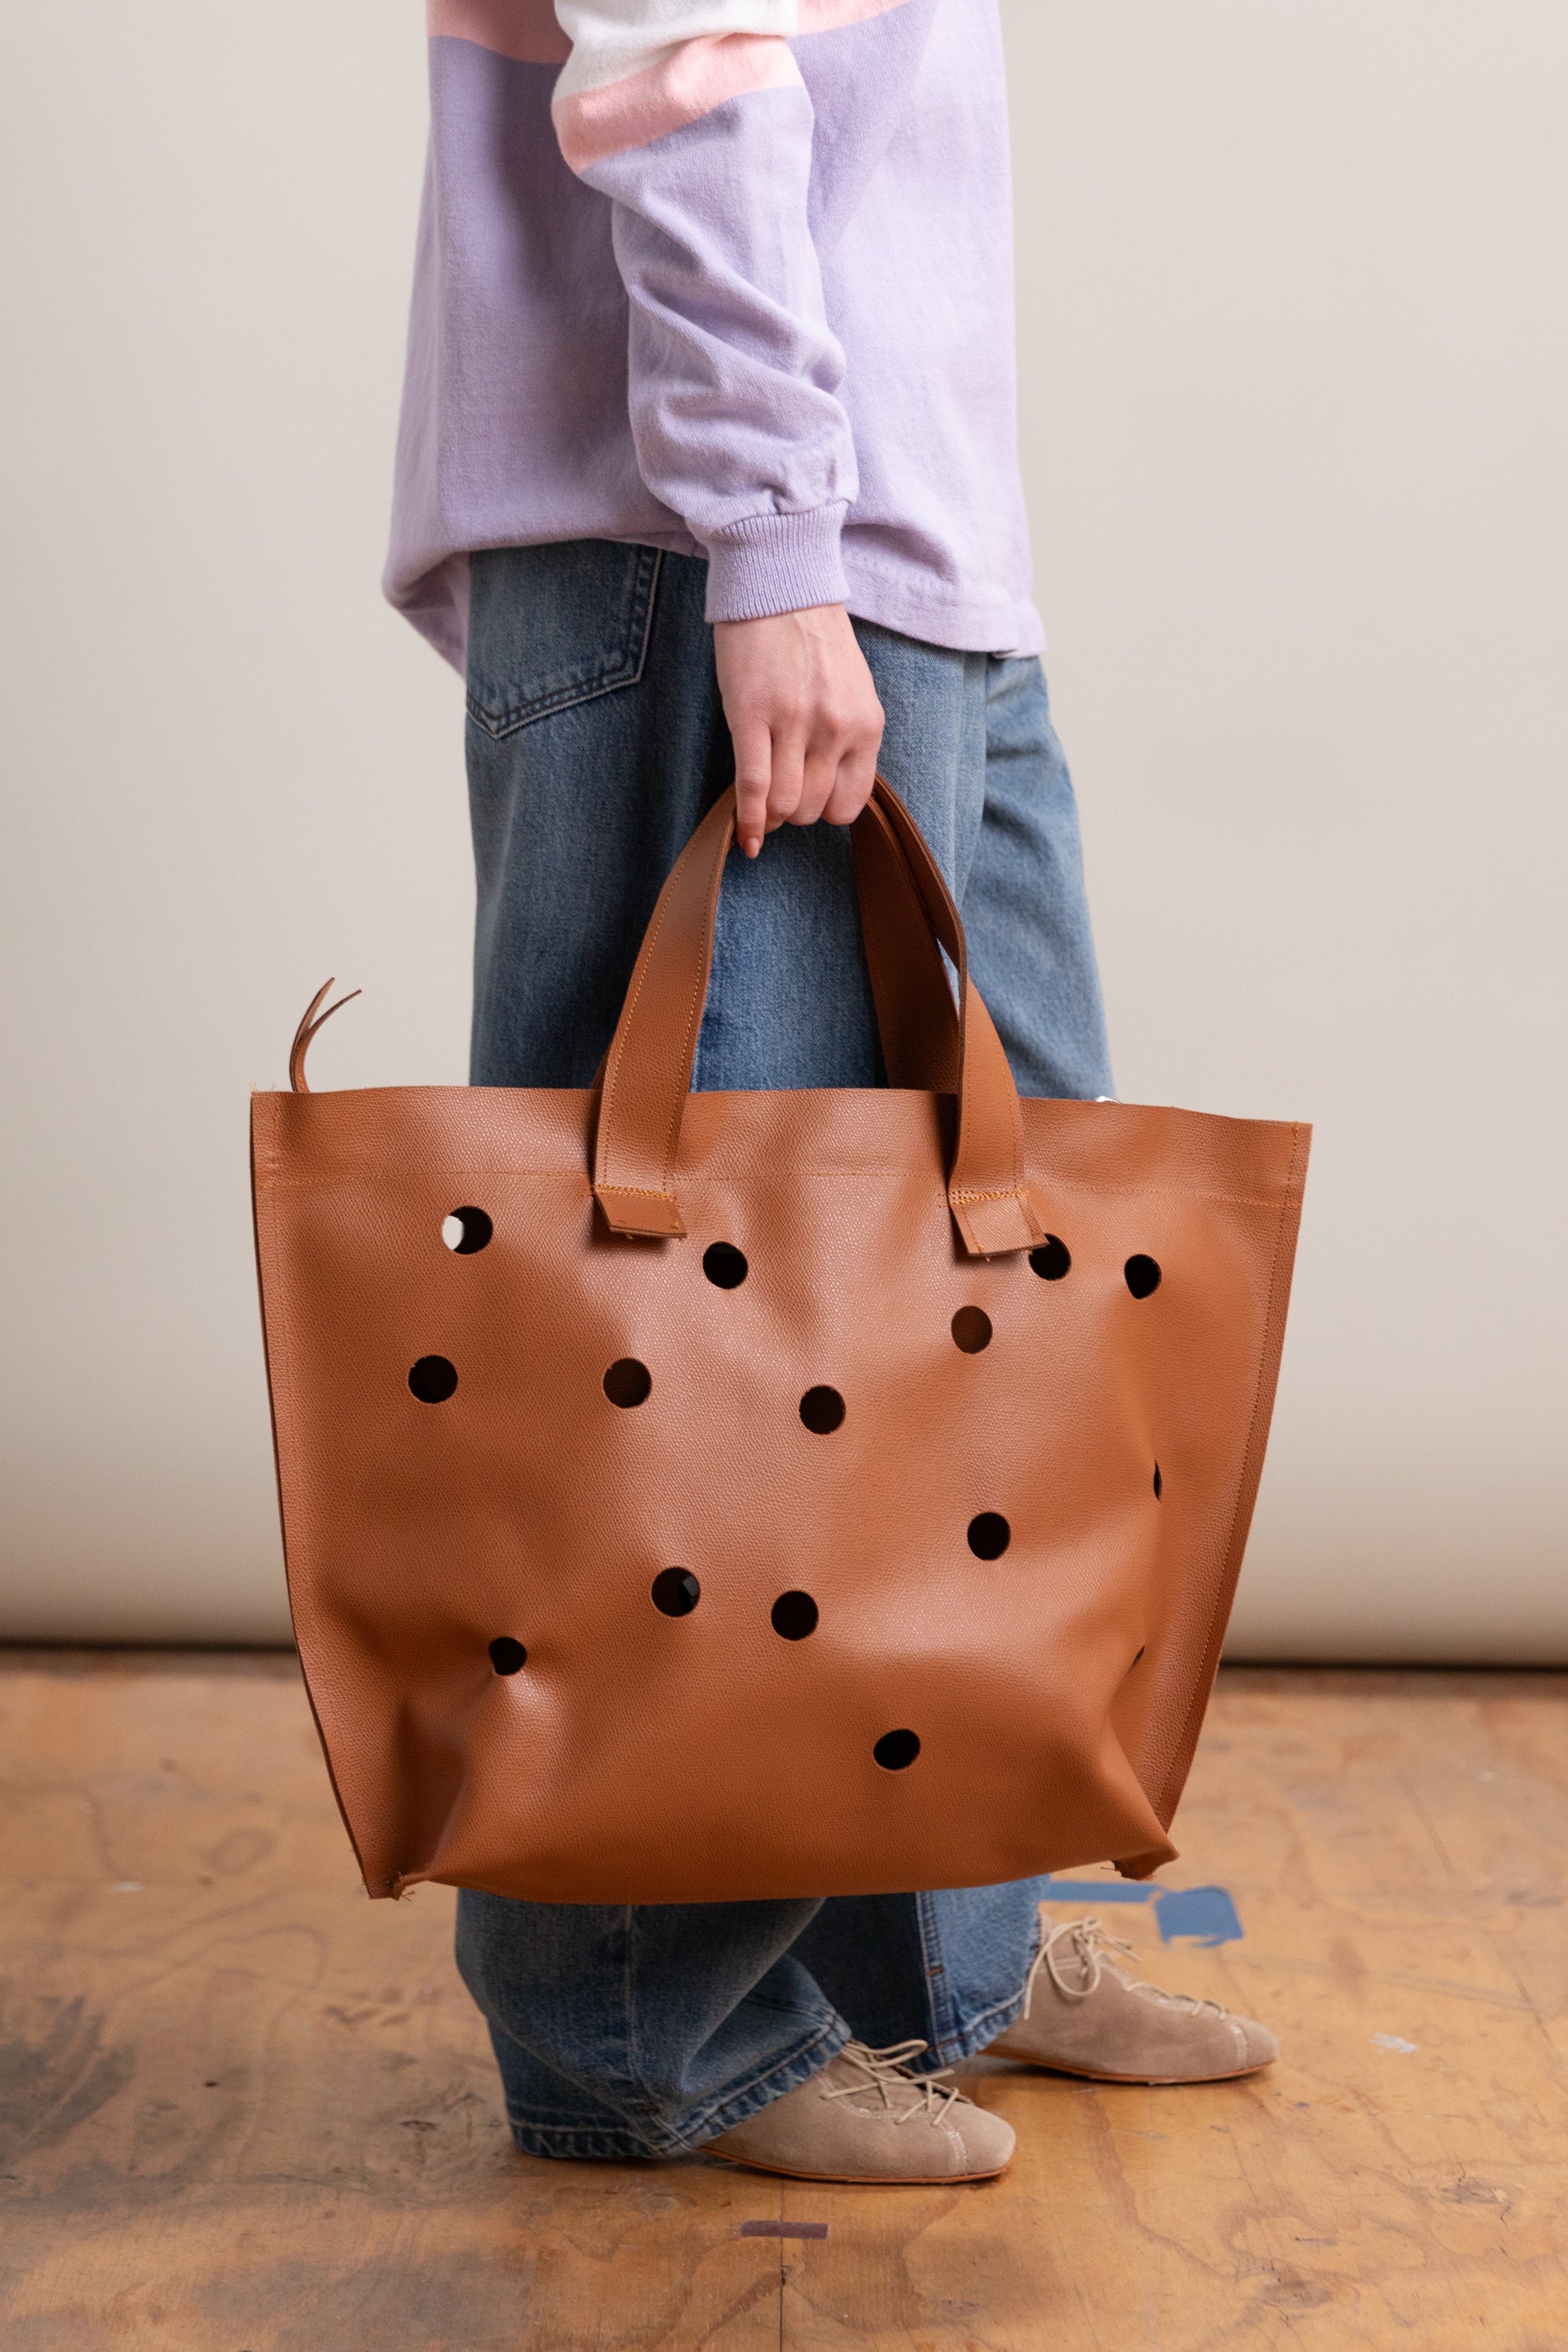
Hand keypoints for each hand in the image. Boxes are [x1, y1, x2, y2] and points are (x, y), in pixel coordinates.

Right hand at [713, 604, 884, 857]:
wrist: (780, 583)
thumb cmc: (812, 638)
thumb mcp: (851, 691)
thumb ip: (847, 738)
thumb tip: (827, 788)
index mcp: (866, 724)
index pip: (850, 803)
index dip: (824, 810)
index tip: (808, 799)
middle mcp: (836, 728)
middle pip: (813, 809)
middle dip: (794, 813)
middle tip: (778, 793)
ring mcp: (794, 723)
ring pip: (785, 805)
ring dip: (770, 815)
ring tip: (760, 802)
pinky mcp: (751, 716)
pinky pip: (753, 788)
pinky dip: (747, 820)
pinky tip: (743, 837)